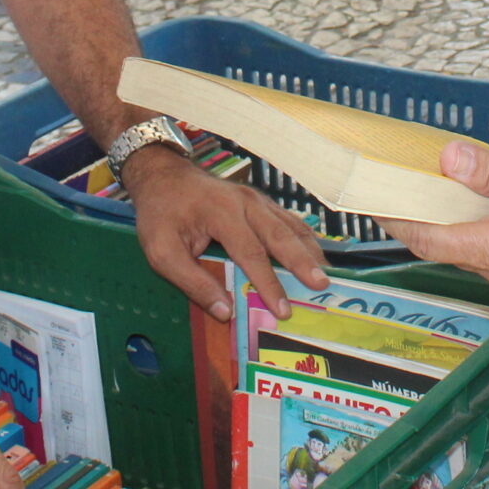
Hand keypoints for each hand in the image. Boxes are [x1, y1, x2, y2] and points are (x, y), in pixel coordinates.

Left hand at [126, 145, 328, 321]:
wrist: (163, 175)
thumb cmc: (161, 214)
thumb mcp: (161, 250)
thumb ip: (192, 281)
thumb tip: (225, 312)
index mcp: (222, 212)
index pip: (251, 253)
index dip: (268, 284)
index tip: (282, 311)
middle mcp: (245, 203)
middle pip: (281, 235)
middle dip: (302, 263)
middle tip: (322, 286)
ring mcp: (256, 199)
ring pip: (290, 226)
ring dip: (309, 251)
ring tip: (327, 275)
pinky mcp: (259, 202)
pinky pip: (288, 221)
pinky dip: (304, 239)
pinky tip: (316, 255)